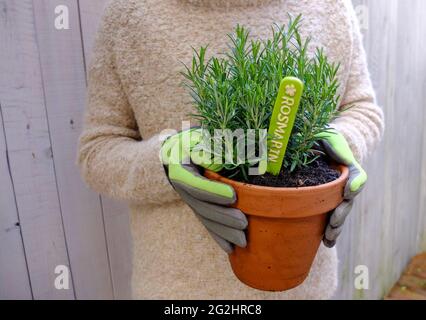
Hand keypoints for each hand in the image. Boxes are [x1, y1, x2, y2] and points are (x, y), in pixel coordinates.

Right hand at [161, 129, 246, 252]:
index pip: (197, 184)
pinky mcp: (197, 208)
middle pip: (203, 207)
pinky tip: (230, 250)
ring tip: (243, 241)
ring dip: (224, 232)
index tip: (233, 196)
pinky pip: (206, 224)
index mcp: (180, 170)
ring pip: (206, 219)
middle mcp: (182, 189)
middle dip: (224, 217)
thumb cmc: (189, 142)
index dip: (214, 192)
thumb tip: (222, 152)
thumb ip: (208, 144)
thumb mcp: (195, 137)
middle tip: (244, 223)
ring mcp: (189, 201)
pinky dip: (218, 237)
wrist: (172, 154)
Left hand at [316, 129, 367, 247]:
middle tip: (333, 224)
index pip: (358, 177)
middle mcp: (343, 183)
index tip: (348, 192)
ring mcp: (333, 193)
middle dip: (341, 214)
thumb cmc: (320, 136)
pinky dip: (327, 230)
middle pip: (347, 202)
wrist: (310, 141)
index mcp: (347, 166)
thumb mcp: (328, 136)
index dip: (355, 185)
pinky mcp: (322, 200)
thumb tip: (346, 163)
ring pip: (339, 213)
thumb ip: (336, 146)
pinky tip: (325, 242)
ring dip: (335, 227)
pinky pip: (327, 215)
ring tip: (328, 240)